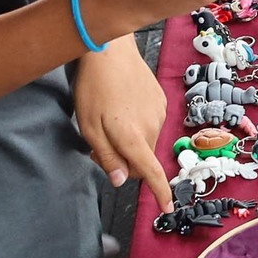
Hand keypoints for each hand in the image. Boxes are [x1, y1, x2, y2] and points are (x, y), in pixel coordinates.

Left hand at [75, 38, 169, 195]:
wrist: (110, 50)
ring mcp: (159, 112)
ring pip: (146, 141)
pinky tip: (121, 106)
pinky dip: (137, 125)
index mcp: (133, 138)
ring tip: (108, 120)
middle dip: (125, 160)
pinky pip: (150, 123)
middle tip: (99, 145)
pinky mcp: (160, 99)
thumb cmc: (94, 88)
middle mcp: (152, 127)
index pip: (151, 172)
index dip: (161, 193)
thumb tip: (122, 182)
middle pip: (142, 159)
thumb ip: (108, 157)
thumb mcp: (89, 128)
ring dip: (131, 141)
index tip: (168, 208)